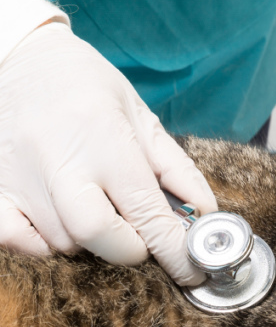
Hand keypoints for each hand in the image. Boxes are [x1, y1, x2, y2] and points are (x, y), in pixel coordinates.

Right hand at [0, 22, 217, 284]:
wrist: (19, 56)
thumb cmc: (88, 86)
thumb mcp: (142, 117)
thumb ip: (176, 169)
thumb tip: (205, 213)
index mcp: (106, 140)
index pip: (147, 212)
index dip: (176, 250)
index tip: (192, 271)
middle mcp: (60, 160)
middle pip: (99, 236)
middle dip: (130, 249)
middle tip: (138, 234)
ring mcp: (19, 176)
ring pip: (62, 242)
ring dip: (90, 242)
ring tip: (96, 208)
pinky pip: (14, 241)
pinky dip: (41, 245)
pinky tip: (57, 222)